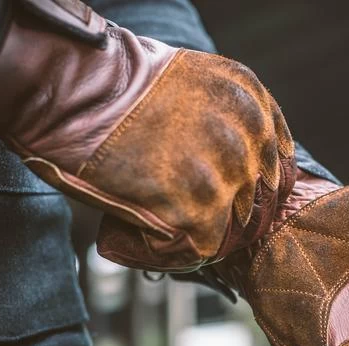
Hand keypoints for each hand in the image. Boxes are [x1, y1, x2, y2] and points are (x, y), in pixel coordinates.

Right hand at [0, 0, 294, 271]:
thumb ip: (227, 127)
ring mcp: (227, 179)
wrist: (72, 90)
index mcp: (254, 105)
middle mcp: (250, 141)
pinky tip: (134, 228)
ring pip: (228, 234)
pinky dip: (163, 251)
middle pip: (256, 206)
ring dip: (192, 235)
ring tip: (149, 214)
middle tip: (176, 214)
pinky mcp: (198, 215)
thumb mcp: (197, 90)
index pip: (276, 169)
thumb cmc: (117, 89)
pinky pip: (194, 253)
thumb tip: (237, 175)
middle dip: (222, 218)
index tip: (219, 198)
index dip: (246, 190)